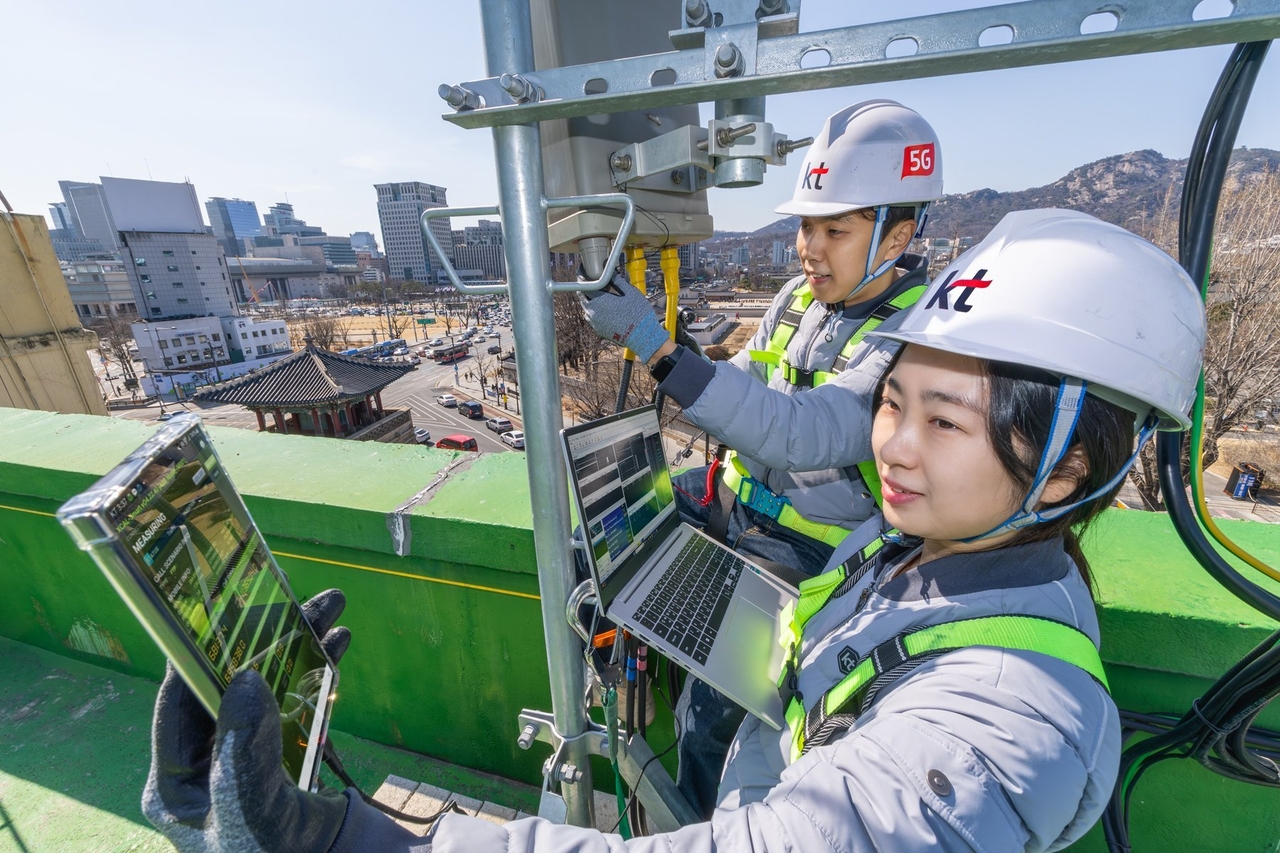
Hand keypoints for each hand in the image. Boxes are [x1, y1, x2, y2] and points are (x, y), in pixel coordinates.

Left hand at [143, 589, 353, 852]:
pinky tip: (338, 642)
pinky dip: (318, 669)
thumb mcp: (248, 812)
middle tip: (287, 595)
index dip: (197, 651)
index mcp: (177, 782)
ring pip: (268, 685)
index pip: (177, 700)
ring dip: (297, 644)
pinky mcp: (288, 759)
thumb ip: (241, 750)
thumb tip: (242, 677)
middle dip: (260, 638)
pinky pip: (299, 703)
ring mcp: (249, 758)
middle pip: (228, 683)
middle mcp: (207, 764)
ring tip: (329, 606)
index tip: (219, 608)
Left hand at [579, 268, 669, 362]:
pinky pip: (591, 317)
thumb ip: (618, 281)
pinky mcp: (598, 330)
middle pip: (582, 296)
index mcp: (599, 301)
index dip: (583, 277)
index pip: (584, 286)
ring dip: (589, 299)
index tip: (584, 272)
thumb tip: (610, 272)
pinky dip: (593, 309)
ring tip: (598, 293)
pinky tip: (603, 307)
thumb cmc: (639, 314)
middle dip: (585, 287)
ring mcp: (594, 323)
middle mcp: (593, 312)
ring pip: (585, 307)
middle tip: (591, 280)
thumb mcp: (631, 293)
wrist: (643, 338)